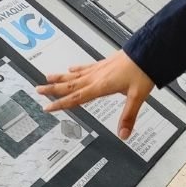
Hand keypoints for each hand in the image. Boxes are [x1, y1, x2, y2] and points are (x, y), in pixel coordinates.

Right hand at [36, 50, 153, 139]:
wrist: (148, 51)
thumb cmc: (143, 71)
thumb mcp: (137, 96)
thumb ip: (128, 116)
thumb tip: (123, 135)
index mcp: (101, 86)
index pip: (76, 97)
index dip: (60, 104)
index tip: (47, 107)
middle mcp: (96, 77)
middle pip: (70, 85)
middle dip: (53, 89)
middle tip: (37, 90)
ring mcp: (99, 69)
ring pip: (75, 74)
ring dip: (60, 77)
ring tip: (47, 77)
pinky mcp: (105, 63)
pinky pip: (86, 67)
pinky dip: (77, 68)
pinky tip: (71, 68)